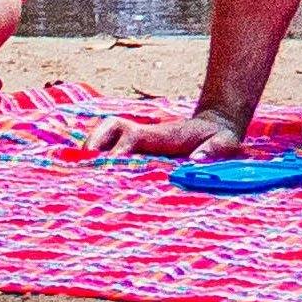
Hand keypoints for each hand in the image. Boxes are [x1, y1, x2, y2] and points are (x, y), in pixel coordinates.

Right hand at [78, 101, 245, 162]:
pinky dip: (96, 155)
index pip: (130, 137)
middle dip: (93, 145)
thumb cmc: (219, 138)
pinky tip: (88, 175)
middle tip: (80, 169)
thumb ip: (213, 151)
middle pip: (110, 129)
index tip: (110, 164)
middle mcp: (144, 135)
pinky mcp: (137, 148)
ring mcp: (138, 140)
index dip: (118, 149)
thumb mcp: (224, 143)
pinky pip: (110, 146)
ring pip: (105, 134)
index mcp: (160, 135)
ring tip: (77, 172)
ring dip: (91, 148)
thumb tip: (195, 162)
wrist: (215, 126)